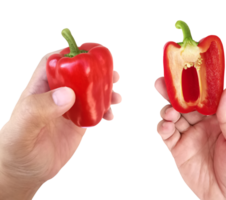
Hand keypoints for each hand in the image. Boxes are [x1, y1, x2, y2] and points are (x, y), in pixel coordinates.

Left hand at [0, 48, 118, 193]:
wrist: (23, 175)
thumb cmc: (15, 152)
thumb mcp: (22, 131)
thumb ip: (38, 111)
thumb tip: (67, 94)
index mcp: (39, 91)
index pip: (53, 64)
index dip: (70, 55)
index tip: (89, 54)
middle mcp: (54, 98)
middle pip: (77, 77)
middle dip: (95, 73)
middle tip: (112, 76)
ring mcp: (67, 111)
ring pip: (88, 95)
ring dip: (103, 93)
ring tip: (115, 98)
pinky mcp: (76, 125)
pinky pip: (92, 114)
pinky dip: (103, 113)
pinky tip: (107, 118)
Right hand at [155, 76, 225, 199]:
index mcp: (216, 120)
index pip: (201, 99)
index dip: (191, 87)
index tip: (182, 76)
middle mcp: (200, 126)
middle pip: (182, 106)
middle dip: (171, 95)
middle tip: (162, 83)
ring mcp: (187, 137)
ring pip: (172, 119)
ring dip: (166, 113)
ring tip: (169, 114)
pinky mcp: (177, 150)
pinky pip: (166, 136)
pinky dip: (162, 130)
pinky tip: (165, 128)